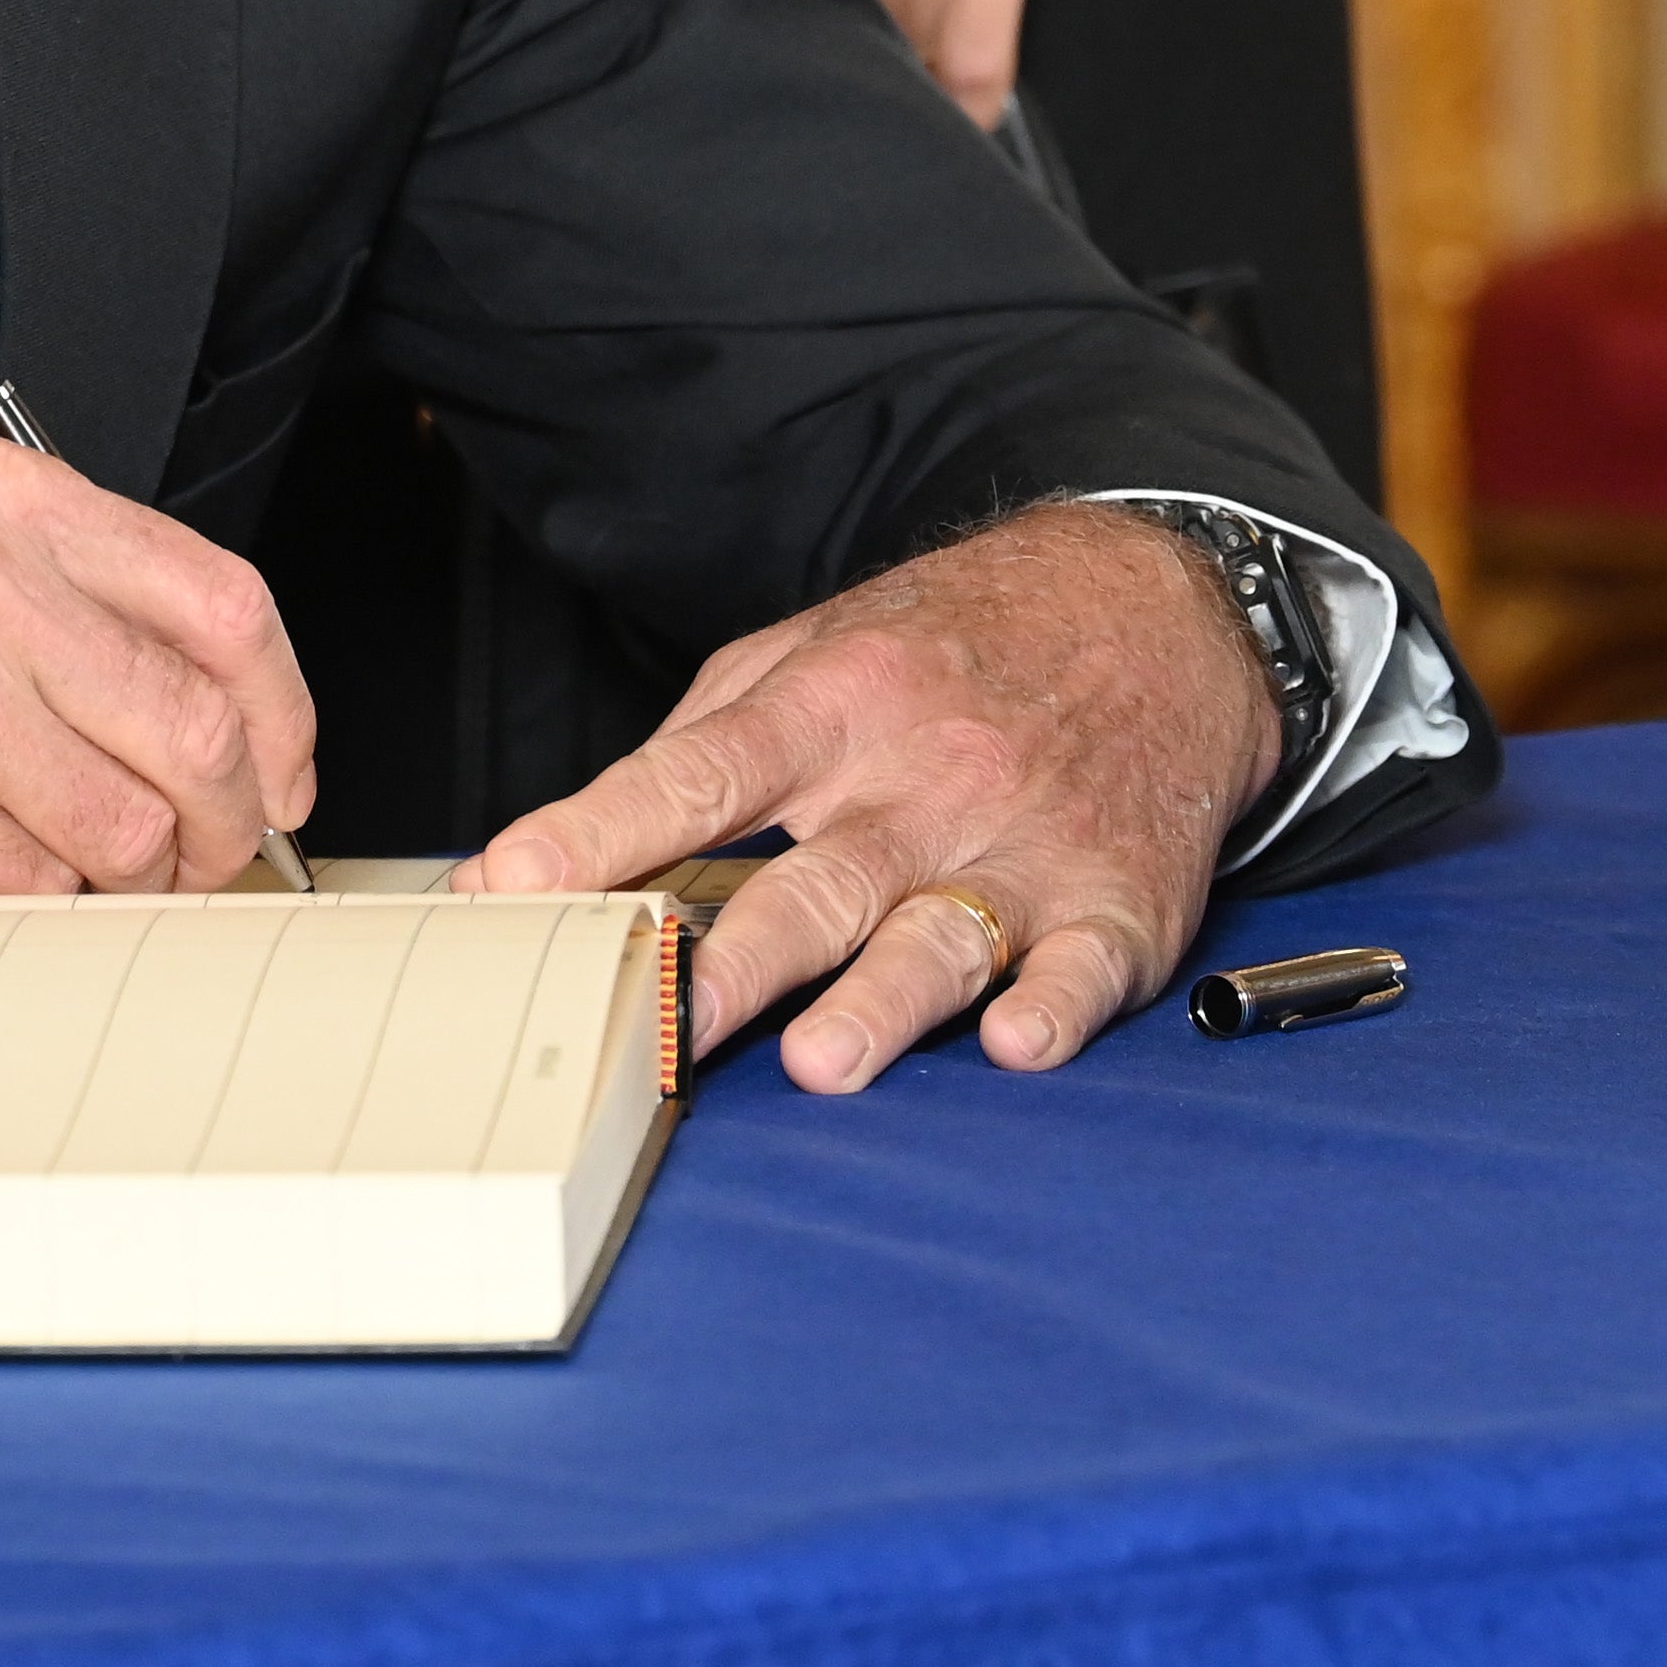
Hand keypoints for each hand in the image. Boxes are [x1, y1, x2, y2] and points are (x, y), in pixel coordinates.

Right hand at [0, 434, 314, 909]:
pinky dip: (18, 920)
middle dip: (217, 831)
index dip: (282, 717)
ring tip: (30, 865)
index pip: (224, 605)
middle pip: (200, 733)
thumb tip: (221, 720)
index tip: (280, 780)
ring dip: (108, 886)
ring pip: (131, 836)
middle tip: (187, 864)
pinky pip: (34, 904)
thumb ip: (60, 602)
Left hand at [453, 503, 1273, 1091]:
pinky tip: (1017, 1038)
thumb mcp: (817, 647)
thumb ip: (711, 736)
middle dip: (737, 958)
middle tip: (669, 1022)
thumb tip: (595, 835)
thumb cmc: (953, 645)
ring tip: (822, 1058)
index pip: (697, 773)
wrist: (1154, 608)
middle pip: (817, 881)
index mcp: (830, 708)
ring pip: (939, 933)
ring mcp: (1019, 844)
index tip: (513, 880)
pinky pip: (1084, 962)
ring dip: (883, 1001)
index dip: (600, 829)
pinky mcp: (1115, 897)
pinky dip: (1055, 1004)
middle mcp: (919, 780)